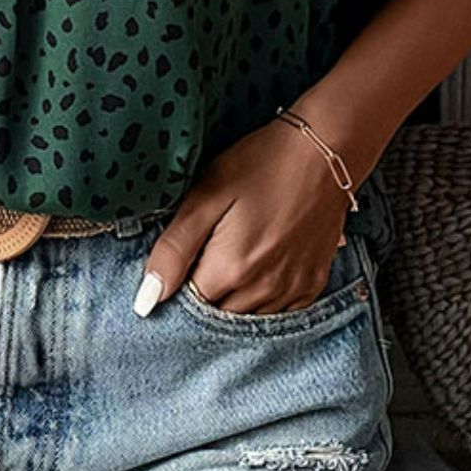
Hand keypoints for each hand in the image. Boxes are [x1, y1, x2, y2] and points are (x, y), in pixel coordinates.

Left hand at [133, 117, 354, 316]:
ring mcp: (292, 291)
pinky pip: (278, 314)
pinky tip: (258, 267)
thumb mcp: (207, 193)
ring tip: (233, 255)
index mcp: (231, 269)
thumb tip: (147, 300)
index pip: (187, 305)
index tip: (180, 261)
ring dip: (232, 300)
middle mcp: (263, 291)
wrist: (324, 151)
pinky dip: (262, 300)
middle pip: (217, 317)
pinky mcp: (312, 285)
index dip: (177, 286)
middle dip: (204, 294)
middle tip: (205, 253)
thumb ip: (175, 248)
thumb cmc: (261, 163)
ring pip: (247, 319)